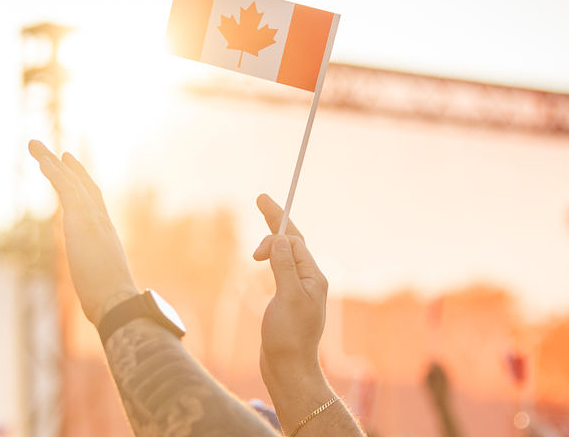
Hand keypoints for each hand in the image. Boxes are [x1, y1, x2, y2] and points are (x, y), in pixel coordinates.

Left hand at [28, 140, 138, 323]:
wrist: (117, 302)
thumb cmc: (112, 304)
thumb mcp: (102, 288)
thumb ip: (98, 284)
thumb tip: (96, 300)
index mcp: (105, 235)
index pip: (93, 202)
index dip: (82, 183)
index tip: (71, 169)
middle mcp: (101, 221)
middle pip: (83, 185)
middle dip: (66, 167)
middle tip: (52, 151)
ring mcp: (93, 219)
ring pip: (71, 181)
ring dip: (51, 162)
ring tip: (34, 145)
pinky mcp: (82, 220)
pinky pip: (67, 189)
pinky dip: (55, 173)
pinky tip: (43, 161)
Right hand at [253, 196, 363, 436]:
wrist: (288, 368)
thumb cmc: (289, 336)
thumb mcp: (287, 297)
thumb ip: (283, 266)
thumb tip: (277, 239)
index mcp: (313, 276)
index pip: (295, 239)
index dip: (277, 221)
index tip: (264, 200)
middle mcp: (309, 280)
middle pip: (292, 243)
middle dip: (276, 222)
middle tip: (261, 200)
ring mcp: (298, 290)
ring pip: (285, 255)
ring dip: (270, 245)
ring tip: (254, 255)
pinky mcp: (287, 301)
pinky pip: (280, 269)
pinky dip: (270, 259)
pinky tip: (263, 261)